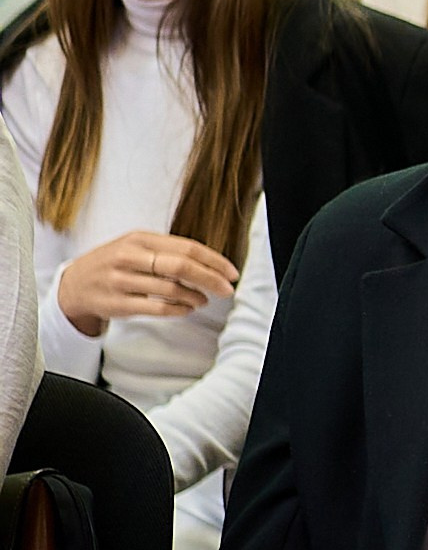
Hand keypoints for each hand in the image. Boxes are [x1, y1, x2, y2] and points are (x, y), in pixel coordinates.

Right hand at [57, 230, 238, 336]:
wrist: (73, 285)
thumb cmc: (114, 264)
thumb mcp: (136, 247)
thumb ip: (167, 251)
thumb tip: (210, 263)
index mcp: (139, 239)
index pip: (187, 248)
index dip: (214, 261)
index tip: (231, 272)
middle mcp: (129, 257)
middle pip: (181, 266)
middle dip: (211, 279)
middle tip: (227, 289)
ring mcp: (121, 281)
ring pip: (171, 289)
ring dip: (195, 296)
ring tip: (204, 300)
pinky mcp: (118, 304)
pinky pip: (158, 308)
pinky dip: (179, 310)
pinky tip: (188, 309)